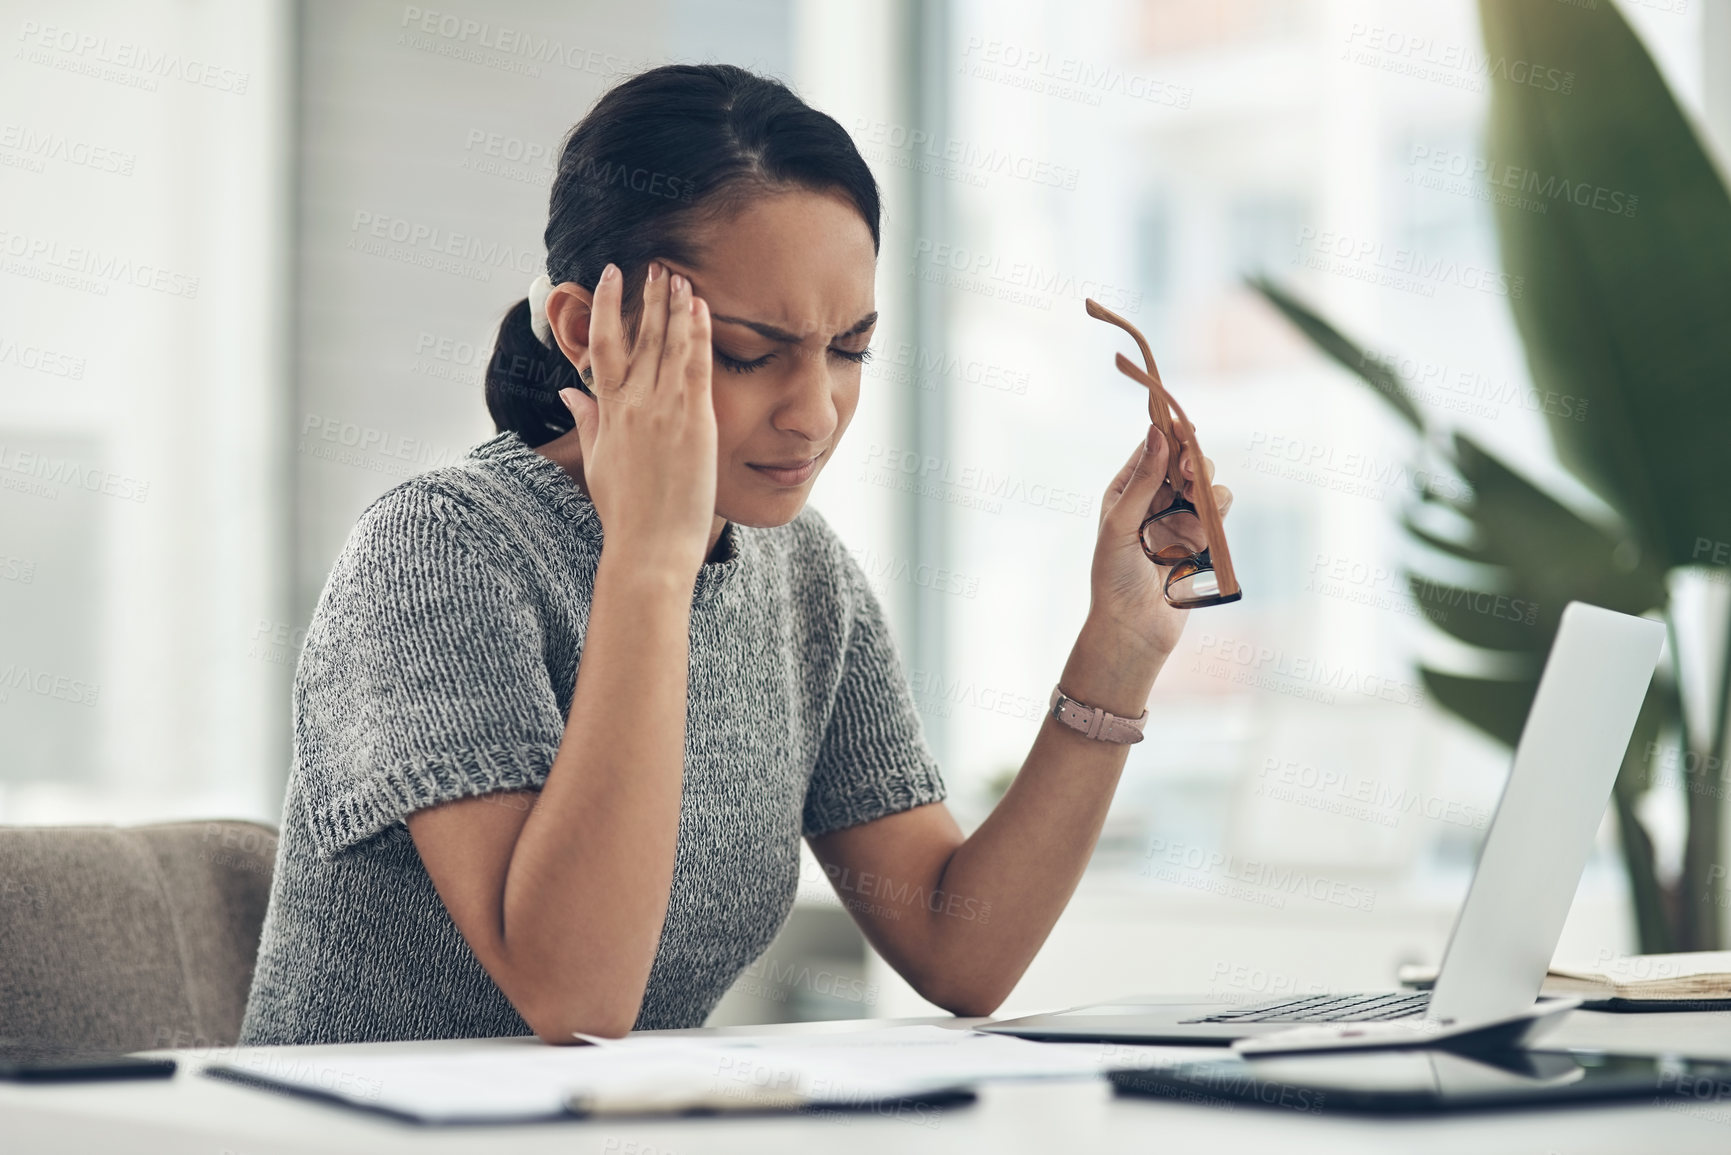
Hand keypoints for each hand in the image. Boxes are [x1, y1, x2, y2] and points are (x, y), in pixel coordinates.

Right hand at [557, 261, 716, 578]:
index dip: (604, 306)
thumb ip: (588, 420)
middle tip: (656, 264)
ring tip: (678, 274)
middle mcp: (632, 404)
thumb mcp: (598, 462)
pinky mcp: (693, 422)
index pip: (602, 345)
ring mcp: (662, 410)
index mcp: (608, 411)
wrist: (649, 547)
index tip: (610, 277)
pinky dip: (697, 333)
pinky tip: (700, 306)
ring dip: (673, 305)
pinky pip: (696, 366)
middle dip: (646, 297)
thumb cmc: (626, 512)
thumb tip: (570, 391)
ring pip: (667, 344)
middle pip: (638, 336)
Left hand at [1090, 425, 1233, 659]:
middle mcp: (1153, 500)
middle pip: (1182, 460)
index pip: (1151, 450)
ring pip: (1204, 481)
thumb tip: (1157, 433)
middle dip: (1190, 458)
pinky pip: (1218, 508)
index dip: (1168, 434)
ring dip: (1205, 481)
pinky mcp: (1201, 537)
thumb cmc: (1114, 576)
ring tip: (1195, 497)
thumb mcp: (1120, 523)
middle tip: (1188, 471)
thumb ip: (1143, 480)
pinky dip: (1219, 505)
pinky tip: (1207, 516)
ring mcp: (1179, 518)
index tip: (1182, 428)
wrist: (1134, 626)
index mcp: (1125, 491)